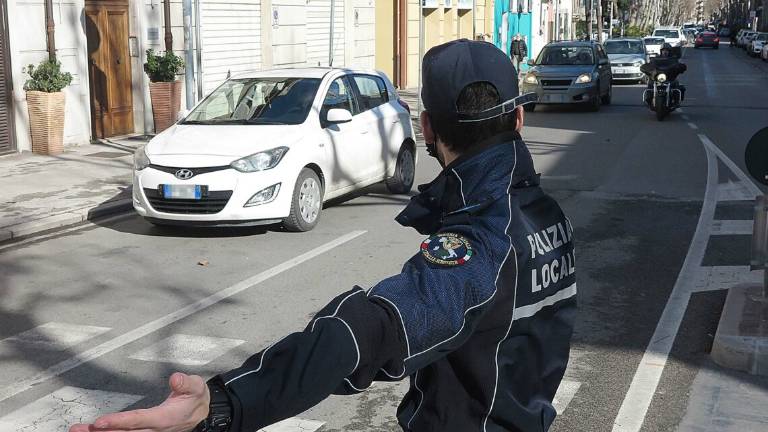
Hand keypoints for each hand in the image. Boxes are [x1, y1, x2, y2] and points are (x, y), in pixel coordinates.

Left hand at [69, 372, 209, 431]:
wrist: (203, 415)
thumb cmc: (196, 399)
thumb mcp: (196, 387)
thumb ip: (186, 383)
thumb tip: (176, 378)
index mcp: (163, 419)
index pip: (136, 420)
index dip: (118, 422)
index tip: (100, 422)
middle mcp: (153, 430)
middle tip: (77, 429)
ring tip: (77, 430)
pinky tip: (94, 431)